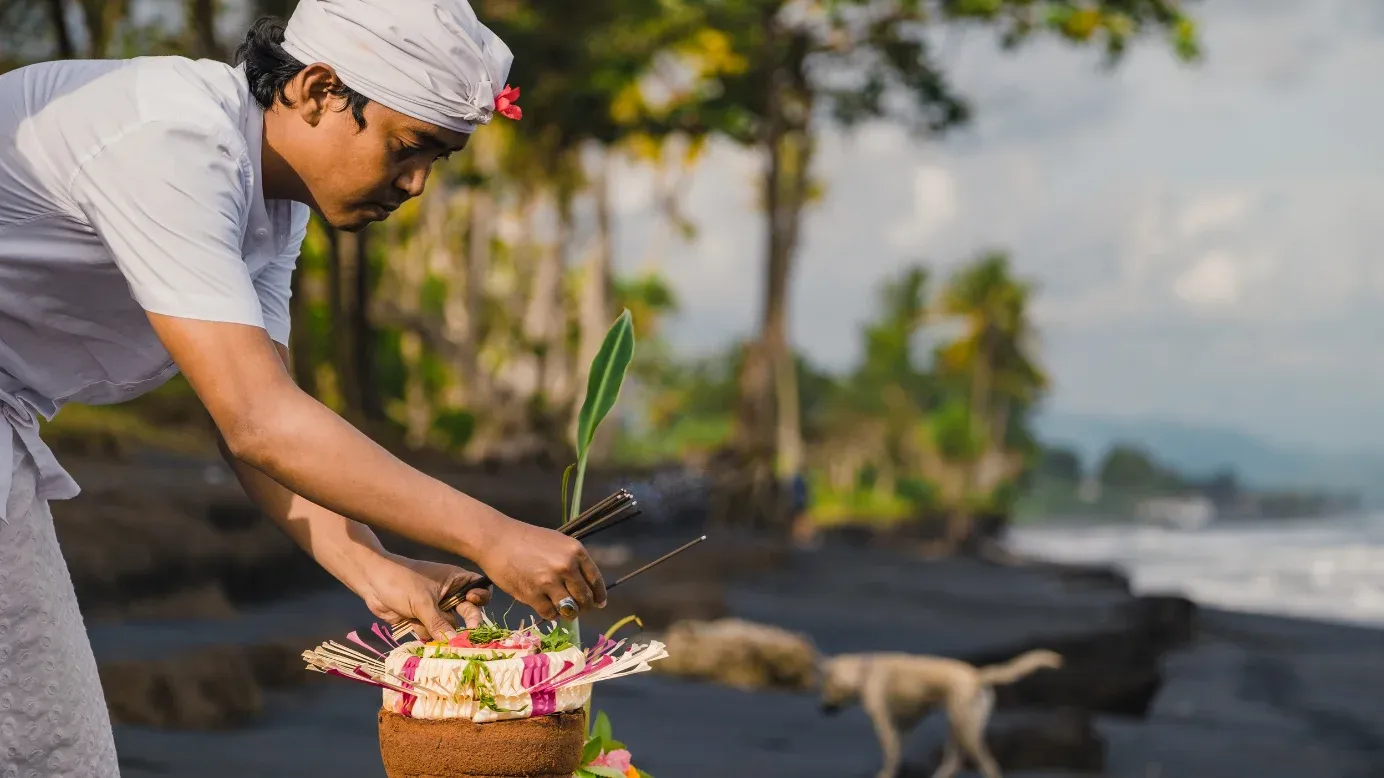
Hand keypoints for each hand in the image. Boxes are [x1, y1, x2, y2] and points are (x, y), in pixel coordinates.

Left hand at [357, 554, 491, 639]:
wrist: (372, 582)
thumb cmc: (401, 581)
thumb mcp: (422, 602)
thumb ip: (439, 623)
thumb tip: (455, 642)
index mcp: (455, 580)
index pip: (479, 587)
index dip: (481, 596)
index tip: (473, 601)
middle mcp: (449, 594)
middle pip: (468, 611)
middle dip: (465, 622)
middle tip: (467, 634)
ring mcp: (436, 607)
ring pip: (449, 626)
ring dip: (440, 630)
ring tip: (425, 625)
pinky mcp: (423, 619)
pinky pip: (432, 632)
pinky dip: (426, 633)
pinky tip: (412, 625)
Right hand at [479, 520, 605, 620]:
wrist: (497, 539)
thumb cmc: (527, 540)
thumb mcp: (558, 543)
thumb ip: (573, 562)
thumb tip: (588, 587)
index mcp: (575, 551)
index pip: (596, 581)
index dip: (598, 596)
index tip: (599, 603)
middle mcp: (566, 566)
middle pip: (585, 598)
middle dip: (584, 607)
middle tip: (578, 608)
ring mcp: (549, 581)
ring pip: (569, 609)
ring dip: (568, 612)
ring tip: (562, 609)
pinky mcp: (532, 594)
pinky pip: (550, 613)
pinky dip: (550, 613)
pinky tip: (546, 606)